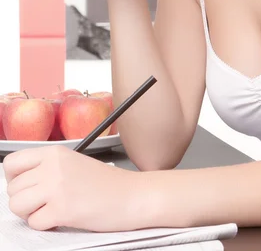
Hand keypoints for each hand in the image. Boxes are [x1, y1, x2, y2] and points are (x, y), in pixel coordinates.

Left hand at [3, 145, 153, 231]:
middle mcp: (52, 167)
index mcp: (54, 152)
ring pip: (17, 205)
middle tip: (44, 203)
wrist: (132, 195)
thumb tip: (21, 181)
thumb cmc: (106, 183)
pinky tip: (62, 218)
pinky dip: (46, 225)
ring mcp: (56, 188)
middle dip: (24, 200)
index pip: (11, 163)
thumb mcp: (73, 163)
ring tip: (50, 210)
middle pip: (12, 188)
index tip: (27, 187)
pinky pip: (34, 223)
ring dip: (31, 213)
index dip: (14, 179)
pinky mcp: (62, 210)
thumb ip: (47, 167)